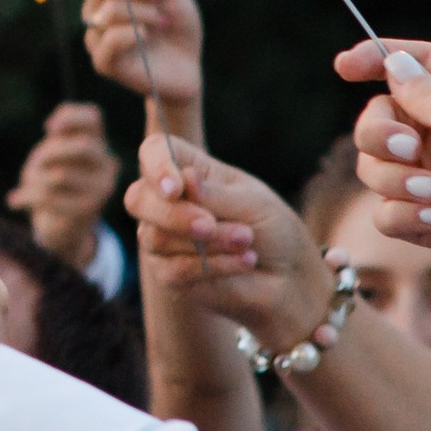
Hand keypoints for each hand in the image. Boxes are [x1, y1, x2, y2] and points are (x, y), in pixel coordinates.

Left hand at [7, 103, 121, 269]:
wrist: (62, 226)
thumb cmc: (53, 179)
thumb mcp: (52, 154)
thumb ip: (56, 137)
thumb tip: (54, 129)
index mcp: (96, 142)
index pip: (92, 117)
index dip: (69, 117)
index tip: (48, 128)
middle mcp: (106, 164)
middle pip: (83, 146)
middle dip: (50, 152)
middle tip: (36, 162)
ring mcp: (101, 189)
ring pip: (60, 175)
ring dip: (33, 179)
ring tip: (27, 185)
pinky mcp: (88, 210)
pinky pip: (51, 198)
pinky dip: (26, 197)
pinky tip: (14, 200)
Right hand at [73, 0, 202, 115]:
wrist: (189, 68)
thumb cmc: (178, 25)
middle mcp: (94, 9)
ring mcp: (96, 35)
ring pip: (108, 9)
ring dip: (144, 11)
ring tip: (163, 22)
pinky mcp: (103, 62)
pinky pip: (110, 38)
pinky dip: (133, 33)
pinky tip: (148, 35)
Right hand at [125, 133, 326, 351]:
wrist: (291, 278)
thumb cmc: (273, 229)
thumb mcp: (252, 203)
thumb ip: (214, 194)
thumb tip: (184, 178)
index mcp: (186, 169)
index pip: (153, 152)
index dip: (157, 166)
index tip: (176, 188)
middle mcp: (166, 201)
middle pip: (139, 199)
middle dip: (174, 214)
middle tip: (209, 225)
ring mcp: (162, 238)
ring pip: (157, 238)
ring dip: (209, 243)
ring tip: (247, 242)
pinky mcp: (168, 274)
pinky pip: (173, 270)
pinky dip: (212, 266)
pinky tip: (244, 262)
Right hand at [336, 38, 430, 258]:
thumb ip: (430, 93)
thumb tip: (393, 63)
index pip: (417, 64)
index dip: (377, 58)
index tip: (344, 67)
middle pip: (379, 117)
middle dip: (380, 133)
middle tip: (408, 149)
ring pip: (373, 166)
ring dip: (396, 180)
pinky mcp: (427, 223)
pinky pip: (385, 213)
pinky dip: (405, 216)